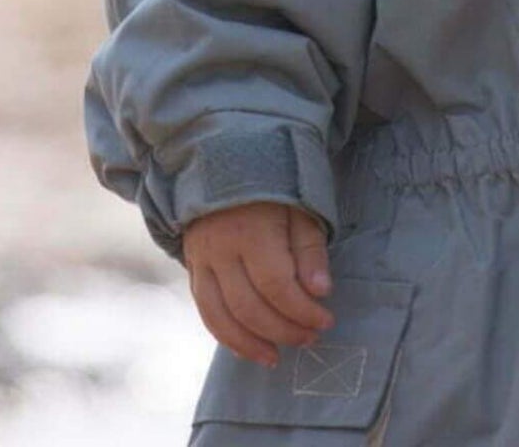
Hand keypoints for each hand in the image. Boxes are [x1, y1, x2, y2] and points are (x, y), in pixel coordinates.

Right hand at [182, 201, 336, 367]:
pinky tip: (248, 347)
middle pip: (249, 307)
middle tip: (310, 338)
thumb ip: (310, 250)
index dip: (302, 310)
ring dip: (251, 344)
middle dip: (283, 330)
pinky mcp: (192, 268)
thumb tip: (321, 293)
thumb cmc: (272, 186)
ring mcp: (201, 260)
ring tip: (277, 356)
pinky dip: (226, 336)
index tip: (326, 320)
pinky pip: (206, 311)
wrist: (225, 161)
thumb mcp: (301, 207)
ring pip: (221, 317)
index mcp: (252, 230)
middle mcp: (221, 250)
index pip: (277, 286)